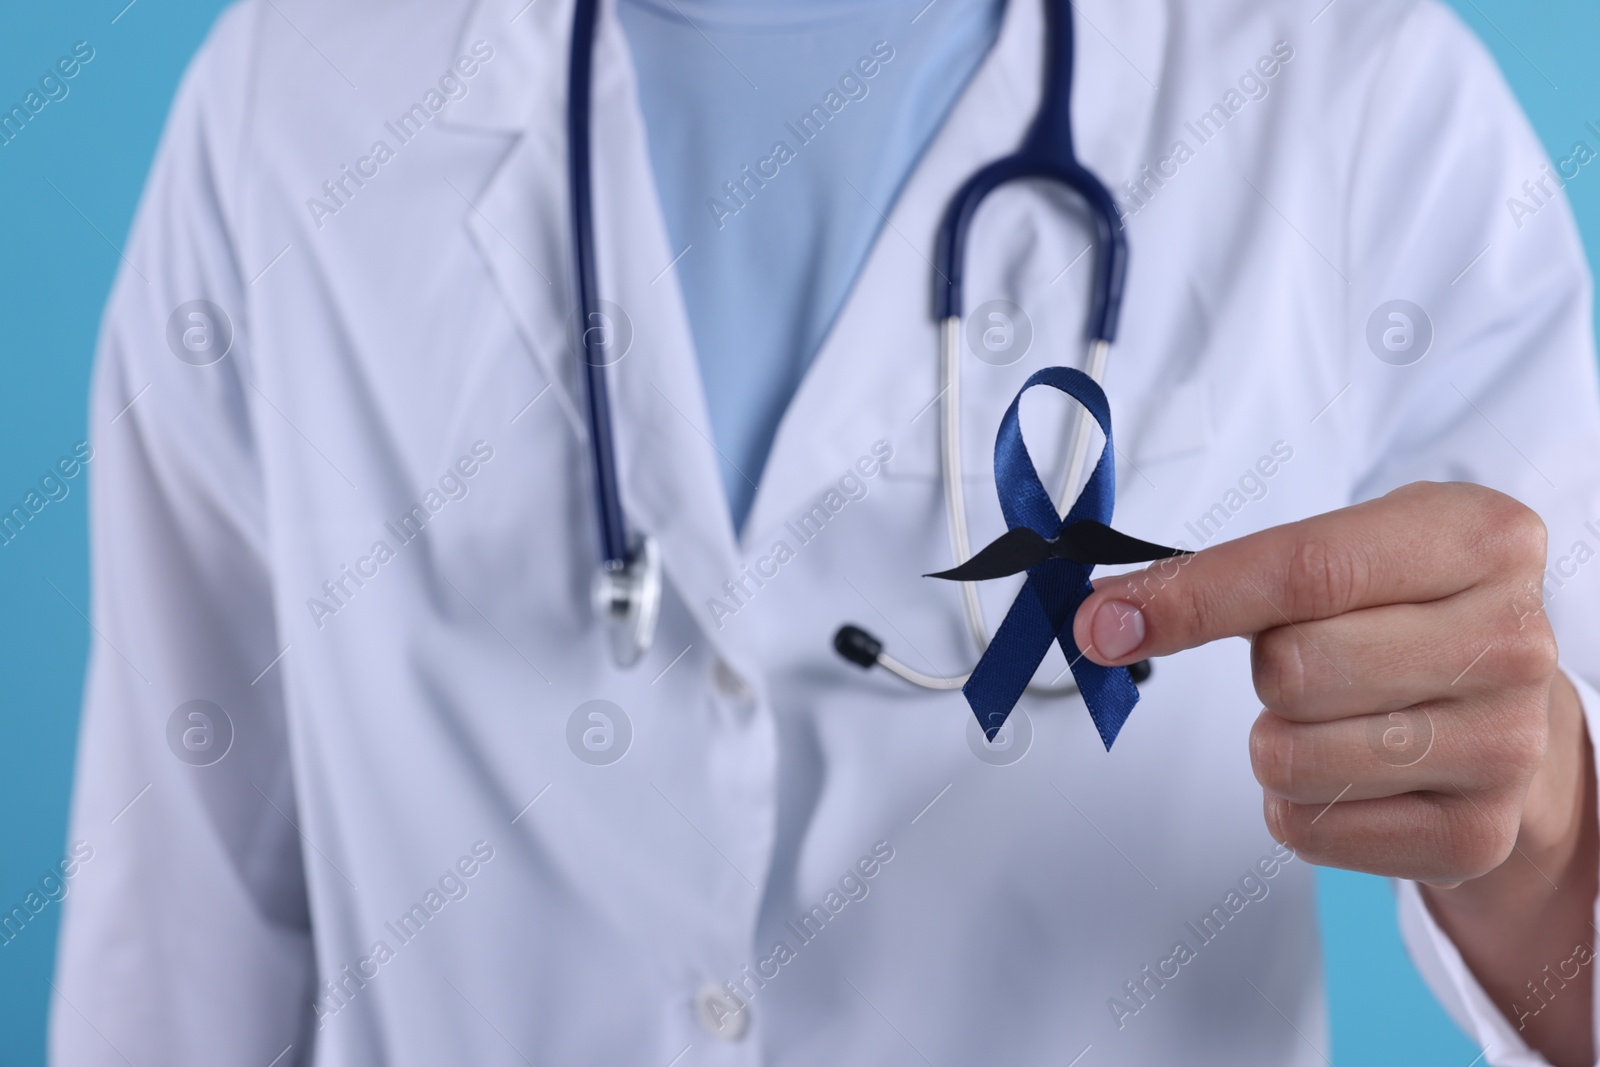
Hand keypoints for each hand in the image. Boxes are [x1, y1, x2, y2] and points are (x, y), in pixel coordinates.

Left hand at [1071, 481, 1581, 885]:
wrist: (1514, 707)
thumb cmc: (1413, 611)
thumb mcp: (1352, 549)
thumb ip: (1225, 573)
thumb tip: (1106, 619)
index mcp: (1481, 541)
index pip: (1307, 571)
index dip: (1192, 598)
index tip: (1108, 620)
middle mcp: (1511, 642)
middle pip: (1292, 668)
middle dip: (1266, 669)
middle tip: (1311, 661)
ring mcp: (1503, 747)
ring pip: (1290, 755)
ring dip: (1277, 739)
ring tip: (1336, 716)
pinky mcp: (1476, 835)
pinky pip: (1307, 826)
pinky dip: (1296, 804)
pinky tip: (1351, 771)